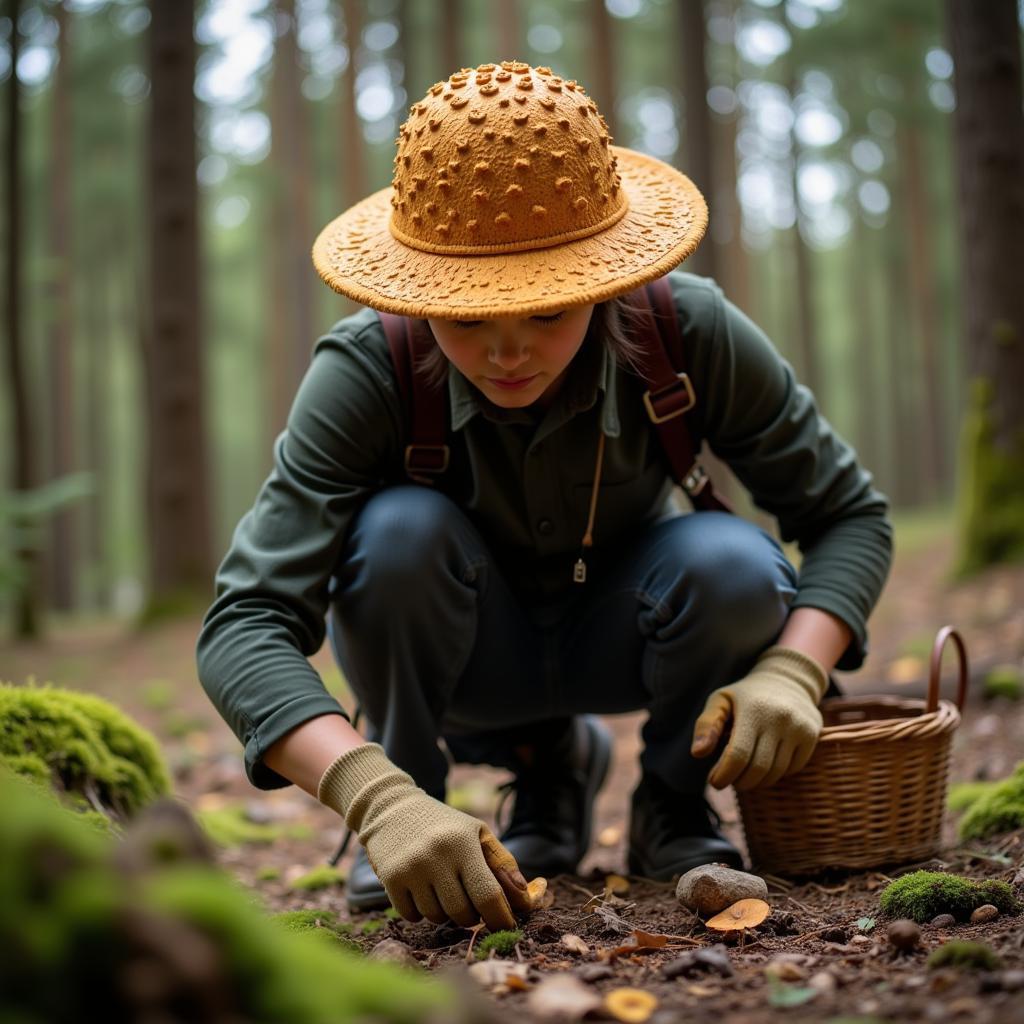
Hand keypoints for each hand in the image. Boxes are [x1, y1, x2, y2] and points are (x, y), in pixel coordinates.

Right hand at [318, 744, 531, 928]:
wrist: (393, 808)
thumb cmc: (445, 825)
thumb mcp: (478, 834)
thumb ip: (503, 865)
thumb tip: (526, 901)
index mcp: (463, 843)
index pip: (488, 896)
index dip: (501, 918)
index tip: (506, 924)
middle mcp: (436, 856)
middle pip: (463, 914)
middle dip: (471, 915)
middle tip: (469, 899)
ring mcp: (411, 869)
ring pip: (437, 918)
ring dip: (444, 912)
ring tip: (442, 888)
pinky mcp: (390, 879)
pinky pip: (412, 917)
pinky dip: (420, 911)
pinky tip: (420, 889)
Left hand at [690, 645, 827, 790]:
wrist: (787, 680)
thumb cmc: (746, 695)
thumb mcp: (721, 701)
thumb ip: (707, 725)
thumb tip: (697, 753)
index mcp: (753, 709)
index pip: (738, 755)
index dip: (724, 774)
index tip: (714, 782)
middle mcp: (779, 718)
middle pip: (757, 768)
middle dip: (739, 782)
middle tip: (729, 780)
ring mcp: (799, 728)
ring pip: (775, 772)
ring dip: (756, 782)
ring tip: (744, 775)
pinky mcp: (812, 736)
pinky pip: (792, 769)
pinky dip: (775, 774)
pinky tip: (765, 765)